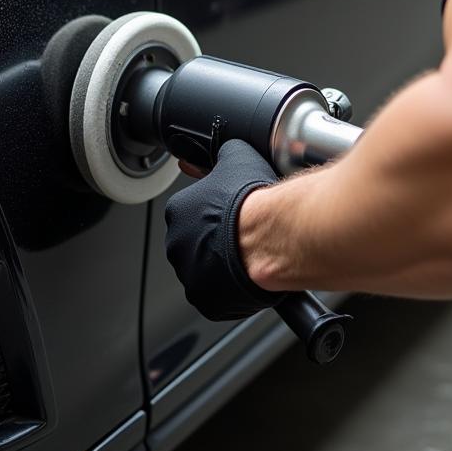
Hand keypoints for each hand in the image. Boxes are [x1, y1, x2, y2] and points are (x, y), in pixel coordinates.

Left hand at [164, 139, 282, 320]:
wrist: (275, 236)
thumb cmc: (255, 201)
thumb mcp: (236, 157)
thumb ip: (223, 155)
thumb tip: (223, 150)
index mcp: (177, 211)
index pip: (190, 213)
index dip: (213, 215)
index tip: (230, 216)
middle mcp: (176, 243)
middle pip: (195, 243)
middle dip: (215, 242)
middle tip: (240, 237)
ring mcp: (190, 274)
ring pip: (205, 270)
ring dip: (222, 265)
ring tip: (247, 256)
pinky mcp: (206, 300)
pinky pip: (216, 296)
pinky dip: (230, 290)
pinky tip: (247, 275)